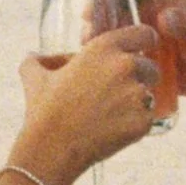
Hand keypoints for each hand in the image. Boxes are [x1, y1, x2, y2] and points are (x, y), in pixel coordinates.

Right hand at [16, 26, 158, 184]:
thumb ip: (39, 59)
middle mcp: (125, 66)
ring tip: (111, 114)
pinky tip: (112, 130)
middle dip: (139, 78)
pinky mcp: (143, 122)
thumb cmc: (42, 111)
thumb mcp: (33, 75)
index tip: (139, 53)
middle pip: (151, 67)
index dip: (143, 44)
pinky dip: (135, 124)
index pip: (145, 34)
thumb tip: (40, 57)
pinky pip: (148, 119)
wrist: (50, 150)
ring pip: (151, 94)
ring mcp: (137, 95)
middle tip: (117, 93)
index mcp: (104, 48)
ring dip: (137, 101)